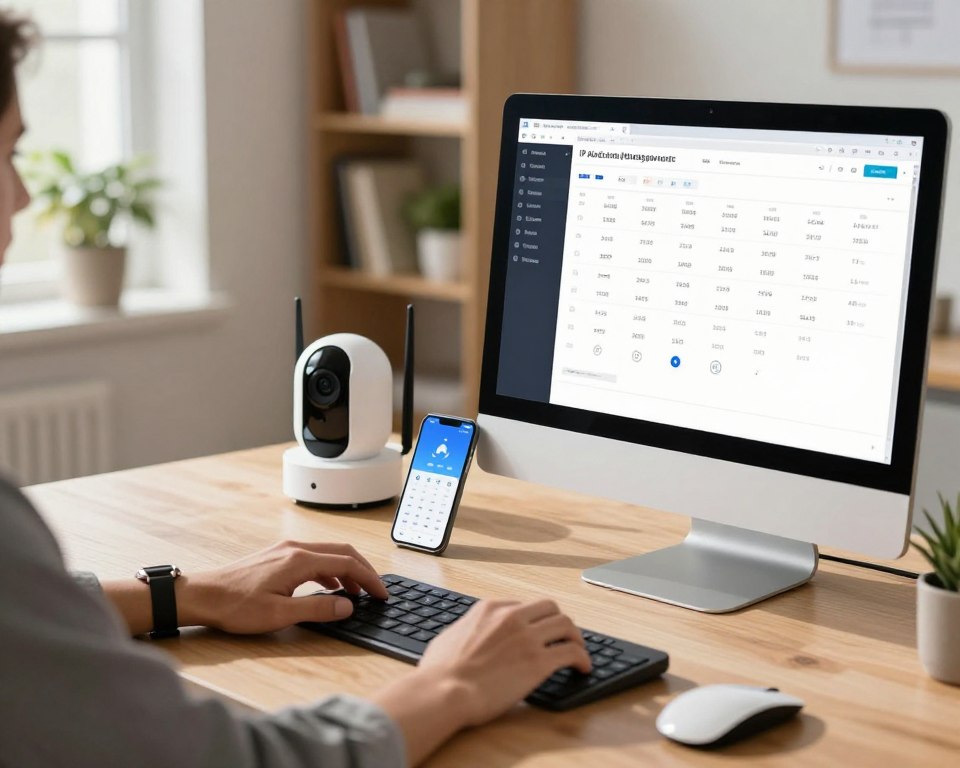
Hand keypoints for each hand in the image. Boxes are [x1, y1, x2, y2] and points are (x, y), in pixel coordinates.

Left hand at [172, 540, 387, 633]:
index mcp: (300, 560)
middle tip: (376, 590)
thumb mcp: (280, 614)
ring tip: (356, 592)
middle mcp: (295, 548)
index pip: (348, 563)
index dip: (370, 579)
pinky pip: (314, 556)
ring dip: (347, 569)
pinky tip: (329, 585)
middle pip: (342, 551)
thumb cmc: (236, 606)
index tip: (382, 593)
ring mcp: (285, 549)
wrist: (203, 595)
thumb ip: (318, 608)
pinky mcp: (278, 555)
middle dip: (364, 570)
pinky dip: (330, 568)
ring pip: (329, 552)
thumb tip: (347, 605)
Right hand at [418, 598, 591, 724]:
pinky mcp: (539, 662)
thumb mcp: (450, 636)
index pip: (523, 605)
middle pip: (550, 608)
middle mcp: (512, 617)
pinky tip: (583, 668)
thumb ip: (466, 630)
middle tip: (562, 636)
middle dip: (558, 621)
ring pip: (566, 625)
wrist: (445, 690)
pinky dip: (582, 658)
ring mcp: (527, 638)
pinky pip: (572, 652)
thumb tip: (468, 636)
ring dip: (575, 637)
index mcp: (490, 609)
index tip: (537, 631)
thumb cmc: (440, 671)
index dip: (533, 619)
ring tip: (578, 650)